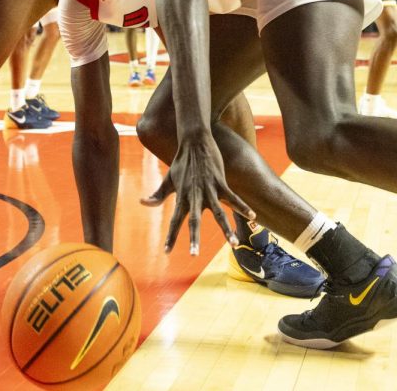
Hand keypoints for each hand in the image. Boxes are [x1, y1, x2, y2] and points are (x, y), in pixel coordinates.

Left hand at [141, 133, 252, 254]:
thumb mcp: (168, 179)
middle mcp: (194, 195)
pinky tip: (253, 216)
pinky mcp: (220, 182)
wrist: (194, 141)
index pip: (174, 220)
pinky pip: (233, 198)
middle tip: (193, 255)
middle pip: (194, 221)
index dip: (170, 236)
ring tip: (234, 245)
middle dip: (194, 238)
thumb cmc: (181, 162)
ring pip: (219, 214)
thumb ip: (158, 195)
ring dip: (227, 230)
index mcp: (181, 197)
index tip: (166, 252)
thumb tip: (143, 202)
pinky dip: (243, 207)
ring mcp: (209, 189)